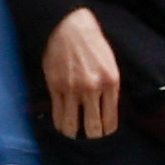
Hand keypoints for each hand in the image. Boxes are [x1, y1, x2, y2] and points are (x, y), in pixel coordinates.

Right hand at [40, 7, 120, 139]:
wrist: (69, 27)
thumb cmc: (93, 45)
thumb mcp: (111, 66)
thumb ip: (110, 89)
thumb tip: (108, 112)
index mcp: (110, 83)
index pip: (110, 120)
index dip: (107, 130)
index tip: (103, 132)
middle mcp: (92, 88)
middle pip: (93, 127)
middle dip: (92, 135)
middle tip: (90, 137)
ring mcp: (71, 88)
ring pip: (71, 123)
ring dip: (72, 132)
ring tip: (73, 133)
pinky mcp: (54, 85)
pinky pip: (56, 112)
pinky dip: (59, 121)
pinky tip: (61, 124)